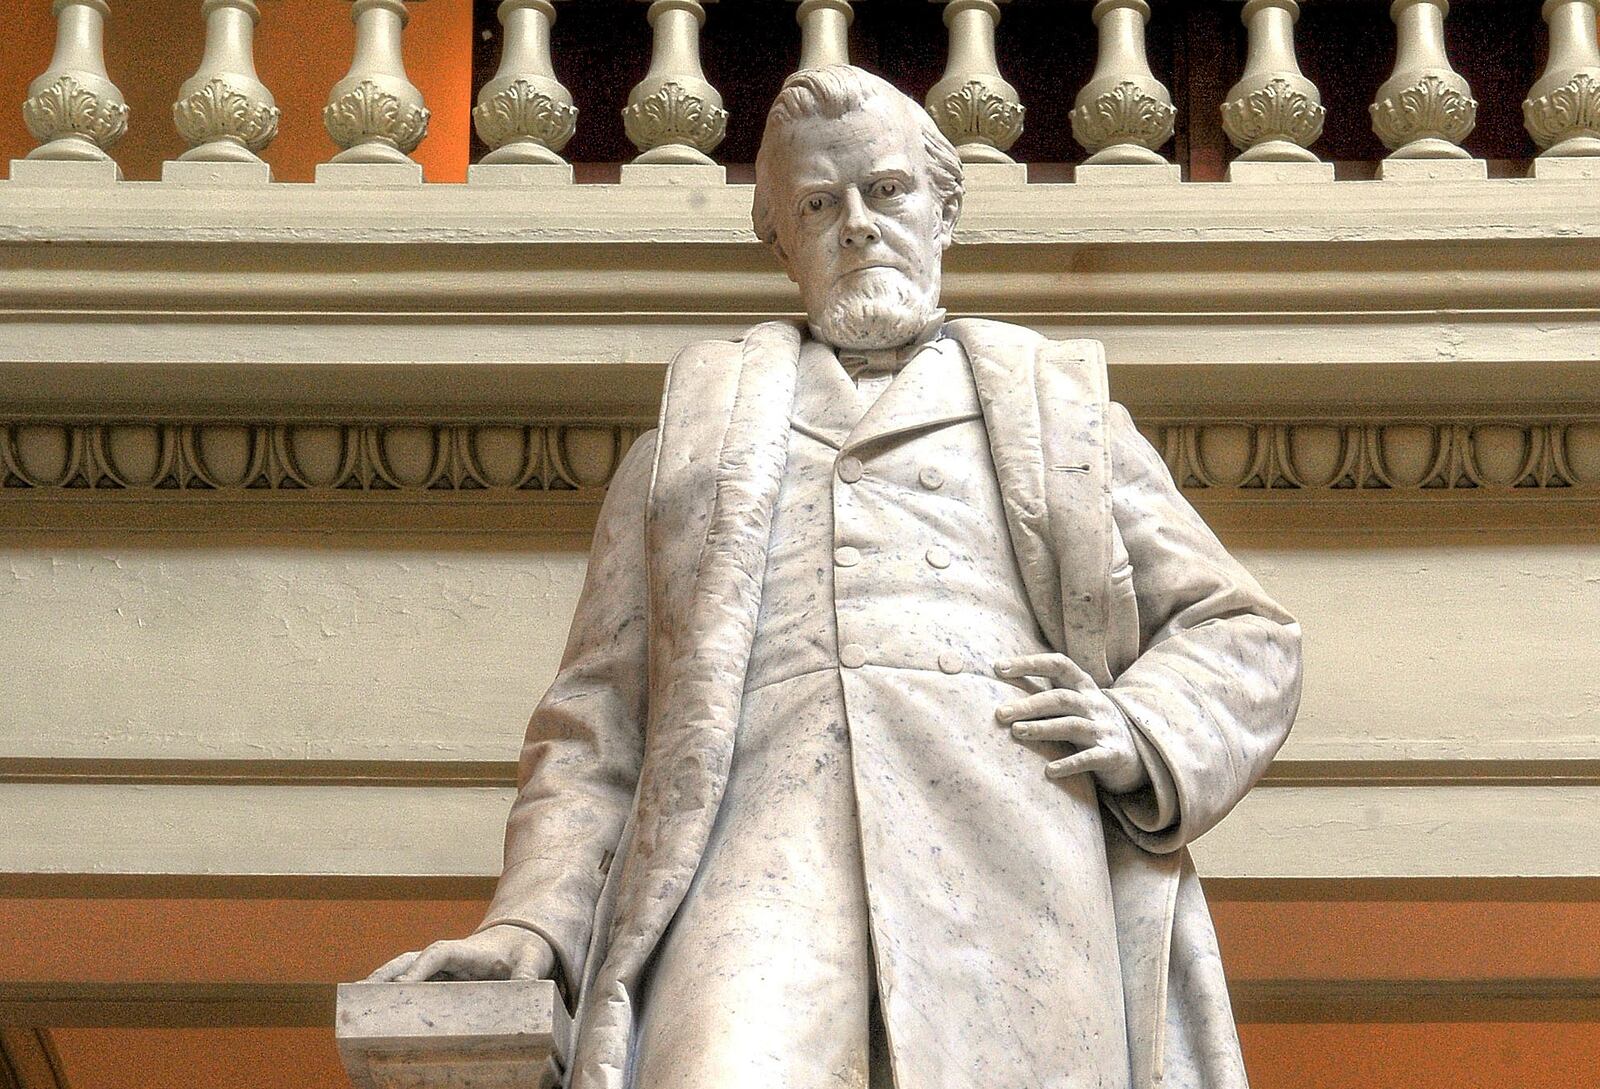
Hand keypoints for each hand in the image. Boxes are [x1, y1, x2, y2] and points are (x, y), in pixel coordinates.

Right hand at [366, 924, 556, 982]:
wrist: (526, 937)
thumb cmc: (529, 948)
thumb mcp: (535, 959)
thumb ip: (529, 974)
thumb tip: (524, 991)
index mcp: (471, 949)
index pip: (440, 954)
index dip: (420, 968)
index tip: (403, 985)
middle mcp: (452, 955)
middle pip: (414, 959)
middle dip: (388, 974)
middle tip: (361, 992)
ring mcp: (446, 965)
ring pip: (408, 968)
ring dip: (384, 979)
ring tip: (356, 998)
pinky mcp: (445, 976)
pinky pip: (415, 980)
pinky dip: (393, 987)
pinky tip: (375, 1002)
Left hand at [993, 653, 1147, 793]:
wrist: (1138, 753)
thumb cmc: (1092, 724)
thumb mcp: (1074, 703)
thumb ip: (1045, 693)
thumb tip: (1000, 679)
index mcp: (1084, 686)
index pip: (1058, 665)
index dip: (1030, 663)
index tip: (999, 668)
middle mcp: (1095, 704)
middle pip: (1060, 698)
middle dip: (1029, 704)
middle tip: (1000, 713)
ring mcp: (1105, 729)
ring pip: (1072, 725)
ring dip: (1043, 728)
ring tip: (1017, 732)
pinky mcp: (1112, 755)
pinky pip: (1090, 758)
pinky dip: (1069, 764)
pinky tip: (1049, 771)